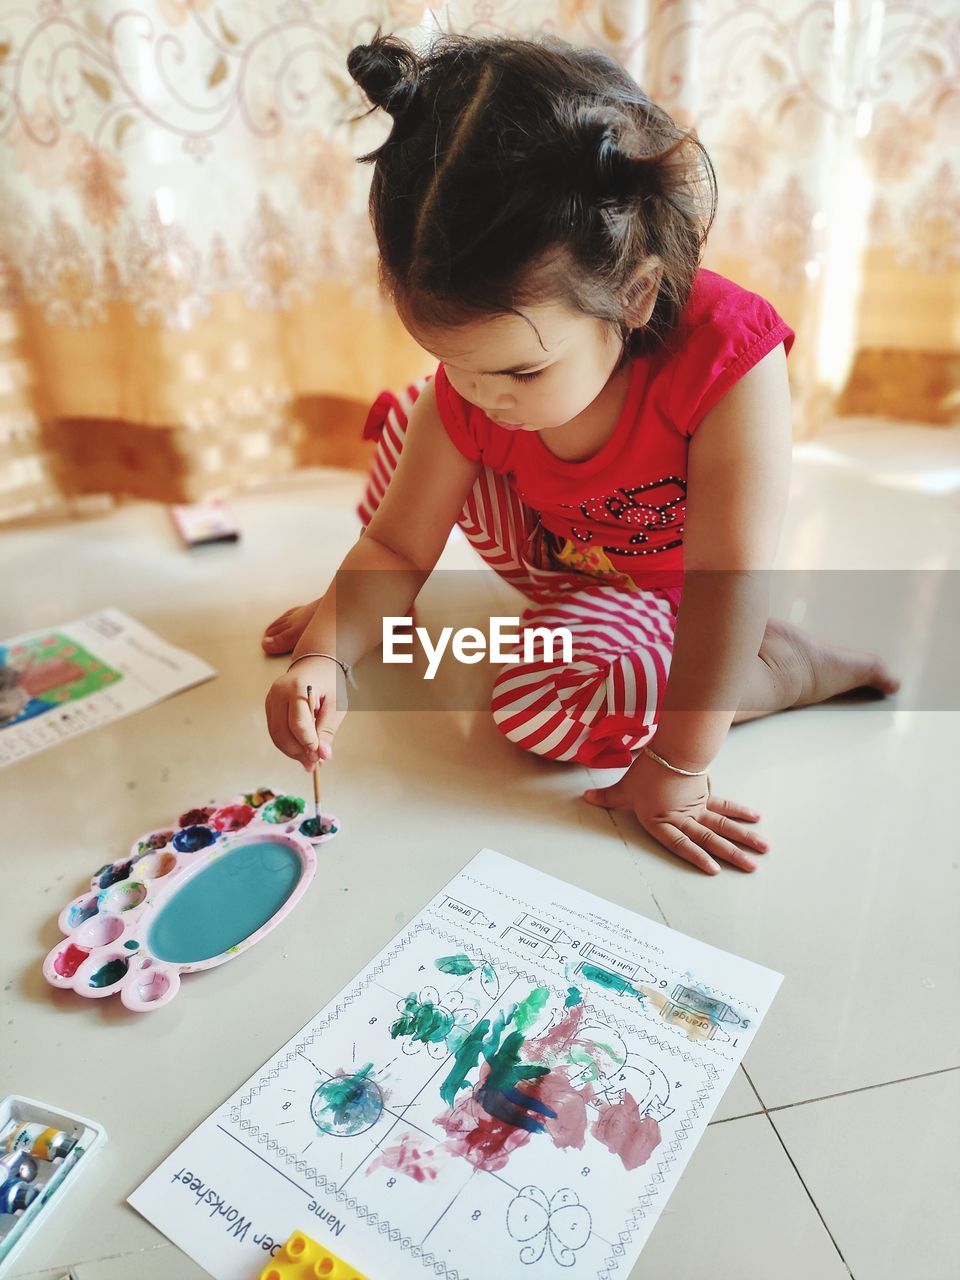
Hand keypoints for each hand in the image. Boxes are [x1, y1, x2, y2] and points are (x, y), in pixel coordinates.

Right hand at [264, 656, 346, 769]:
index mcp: (298, 687)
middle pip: (281, 732)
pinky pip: (275, 731)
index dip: (309, 744)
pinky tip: (301, 750)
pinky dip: (287, 744)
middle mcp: (279, 692)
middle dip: (297, 752)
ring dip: (292, 752)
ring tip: (309, 760)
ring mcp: (271, 699)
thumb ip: (327, 731)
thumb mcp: (336, 706)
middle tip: (314, 764)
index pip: (298, 724)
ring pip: (276, 735)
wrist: (316, 665)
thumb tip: (322, 757)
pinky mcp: (269, 706)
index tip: (320, 757)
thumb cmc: (330, 683)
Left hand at [583, 752, 767, 874]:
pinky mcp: (704, 793)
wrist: (669, 748)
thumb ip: (607, 798)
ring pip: (723, 824)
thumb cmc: (645, 770)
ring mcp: (697, 806)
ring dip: (743, 837)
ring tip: (763, 850)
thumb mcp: (623, 788)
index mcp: (661, 820)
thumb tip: (586, 799)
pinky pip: (724, 806)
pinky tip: (755, 819)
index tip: (715, 870)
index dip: (696, 857)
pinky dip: (739, 812)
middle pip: (710, 838)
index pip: (680, 843)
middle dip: (732, 854)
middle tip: (752, 868)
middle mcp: (682, 817)